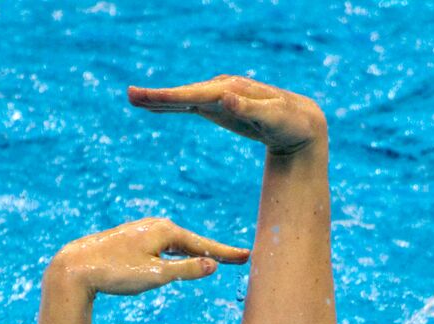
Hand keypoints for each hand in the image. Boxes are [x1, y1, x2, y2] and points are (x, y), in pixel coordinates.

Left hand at [49, 218, 248, 295]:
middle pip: (194, 241)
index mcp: (166, 232)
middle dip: (215, 250)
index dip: (226, 253)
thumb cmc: (115, 272)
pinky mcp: (133, 239)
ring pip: (179, 243)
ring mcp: (144, 231)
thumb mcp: (156, 275)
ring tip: (216, 258)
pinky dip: (180, 252)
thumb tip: (212, 264)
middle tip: (239, 258)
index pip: (204, 245)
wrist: (76, 268)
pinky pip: (166, 245)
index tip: (248, 256)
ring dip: (198, 251)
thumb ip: (186, 270)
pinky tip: (180, 256)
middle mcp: (157, 226)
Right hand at [127, 75, 326, 154]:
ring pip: (186, 98)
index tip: (145, 98)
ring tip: (135, 99)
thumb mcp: (274, 118)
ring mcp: (221, 97)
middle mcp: (223, 90)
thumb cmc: (290, 122)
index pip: (194, 95)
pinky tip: (160, 107)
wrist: (303, 123)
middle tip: (130, 96)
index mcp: (232, 91)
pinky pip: (192, 105)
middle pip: (185, 94)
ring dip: (162, 100)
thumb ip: (250, 110)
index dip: (168, 97)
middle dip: (158, 97)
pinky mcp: (222, 107)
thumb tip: (225, 99)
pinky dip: (174, 105)